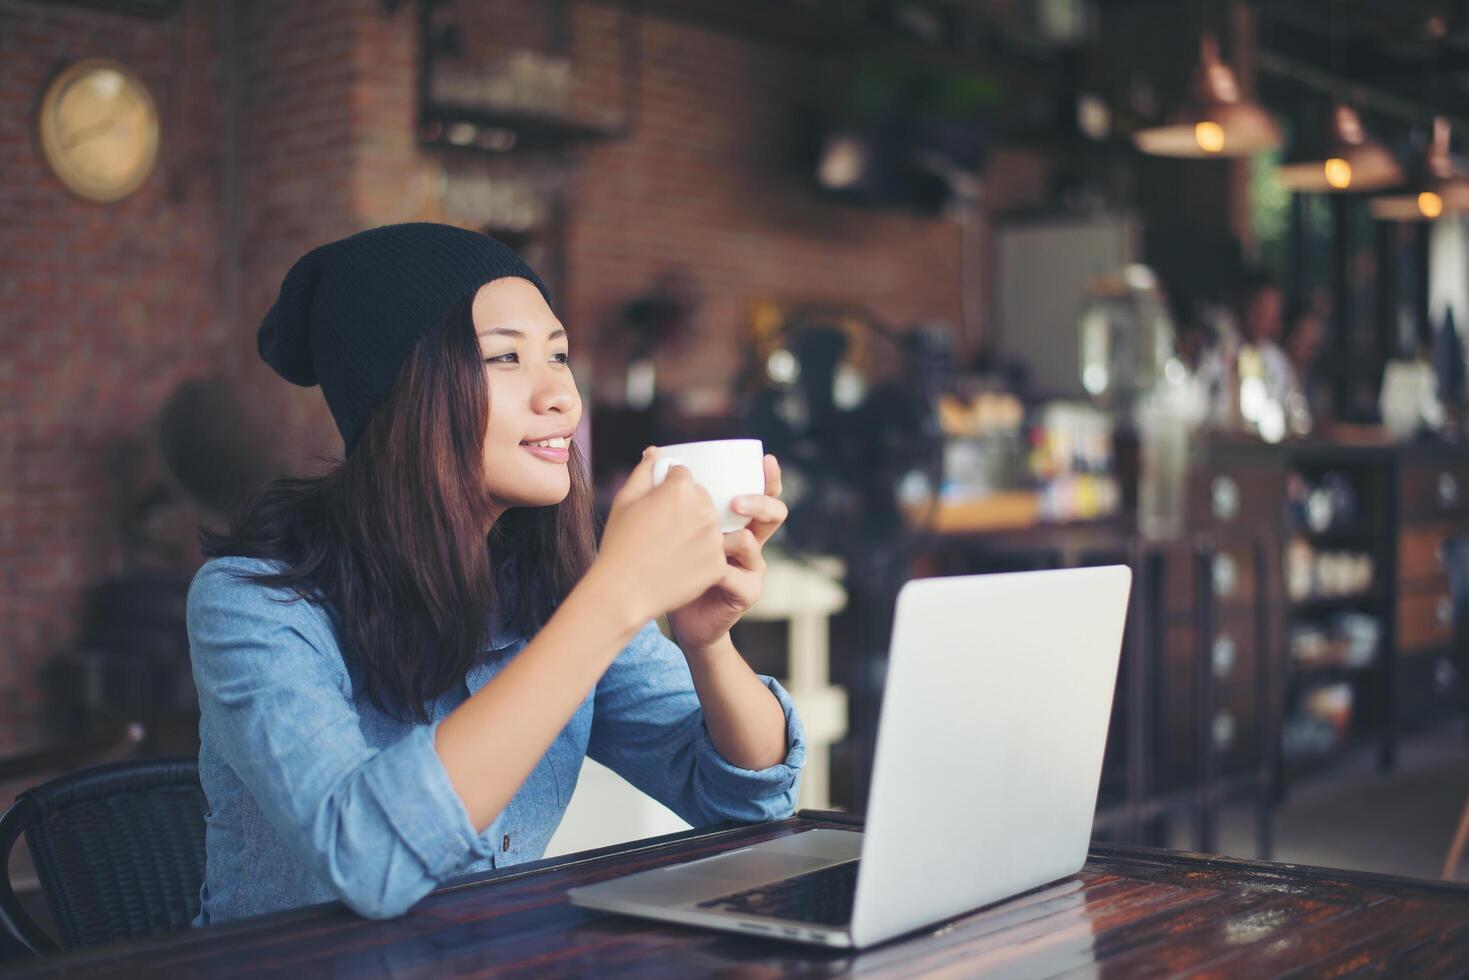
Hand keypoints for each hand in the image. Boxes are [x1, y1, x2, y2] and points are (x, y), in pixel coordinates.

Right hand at [586, 447, 727, 630]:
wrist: (623, 591)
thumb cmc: (619, 544)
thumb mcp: (625, 501)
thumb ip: (644, 471)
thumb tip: (655, 452)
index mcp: (680, 488)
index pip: (684, 476)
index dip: (668, 490)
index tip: (657, 508)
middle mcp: (703, 509)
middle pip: (703, 498)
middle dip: (687, 509)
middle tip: (664, 531)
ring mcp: (713, 538)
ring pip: (712, 526)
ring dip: (698, 532)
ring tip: (673, 549)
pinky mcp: (718, 564)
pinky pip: (716, 552)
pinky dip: (702, 558)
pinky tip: (681, 566)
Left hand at [668, 454, 787, 654]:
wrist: (668, 611)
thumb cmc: (667, 564)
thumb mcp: (664, 523)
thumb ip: (663, 490)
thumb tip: (652, 451)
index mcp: (735, 521)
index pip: (760, 492)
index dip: (769, 476)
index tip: (765, 459)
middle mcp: (749, 540)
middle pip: (774, 513)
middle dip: (760, 502)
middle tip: (735, 502)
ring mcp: (751, 567)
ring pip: (753, 543)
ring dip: (729, 540)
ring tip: (708, 544)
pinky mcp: (747, 592)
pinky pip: (741, 576)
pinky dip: (721, 573)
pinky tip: (706, 575)